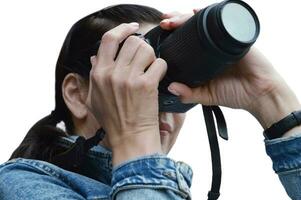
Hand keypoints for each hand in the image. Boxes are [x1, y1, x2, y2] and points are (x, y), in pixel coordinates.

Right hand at [86, 23, 166, 165]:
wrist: (130, 137)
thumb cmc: (113, 120)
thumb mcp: (95, 98)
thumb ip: (93, 75)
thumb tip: (94, 56)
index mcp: (99, 74)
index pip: (108, 39)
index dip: (122, 29)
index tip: (131, 28)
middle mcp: (112, 74)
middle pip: (131, 42)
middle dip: (141, 46)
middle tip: (145, 57)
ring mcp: (129, 79)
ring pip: (146, 49)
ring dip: (152, 57)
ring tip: (151, 68)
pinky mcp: (146, 85)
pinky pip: (159, 64)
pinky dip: (162, 68)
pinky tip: (158, 77)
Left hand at [160, 10, 300, 134]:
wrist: (259, 95)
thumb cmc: (235, 93)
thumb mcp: (207, 95)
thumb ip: (189, 93)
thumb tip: (171, 88)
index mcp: (204, 58)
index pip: (186, 42)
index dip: (173, 36)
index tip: (161, 34)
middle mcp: (212, 46)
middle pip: (192, 28)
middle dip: (176, 22)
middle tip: (165, 22)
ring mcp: (224, 40)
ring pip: (203, 22)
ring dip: (187, 17)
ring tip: (174, 19)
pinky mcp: (236, 36)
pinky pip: (223, 22)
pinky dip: (210, 14)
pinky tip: (197, 12)